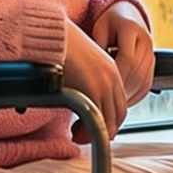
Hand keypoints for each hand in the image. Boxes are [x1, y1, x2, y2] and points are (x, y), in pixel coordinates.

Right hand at [63, 18, 127, 141]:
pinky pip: (97, 118)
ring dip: (96, 133)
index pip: (119, 104)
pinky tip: (75, 132)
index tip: (93, 128)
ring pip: (110, 119)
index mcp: (112, 71)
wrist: (54, 35)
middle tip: (84, 136)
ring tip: (77, 136)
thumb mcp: (82, 66)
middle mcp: (113, 78)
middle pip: (118, 114)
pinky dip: (89, 131)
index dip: (109, 120)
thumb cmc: (60, 49)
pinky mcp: (93, 90)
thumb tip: (80, 102)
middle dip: (104, 129)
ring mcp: (105, 84)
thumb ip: (87, 84)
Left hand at [92, 0, 154, 106]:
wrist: (127, 16)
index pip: (128, 58)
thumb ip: (98, 47)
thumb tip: (90, 72)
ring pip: (143, 80)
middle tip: (104, 101)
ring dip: (128, 94)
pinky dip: (135, 95)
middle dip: (120, 89)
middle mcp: (146, 41)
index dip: (116, 74)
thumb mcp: (99, 29)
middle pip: (136, 71)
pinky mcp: (153, 64)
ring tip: (112, 105)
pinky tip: (123, 102)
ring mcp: (152, 53)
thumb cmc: (109, 23)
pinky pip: (147, 83)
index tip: (101, 87)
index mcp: (131, 29)